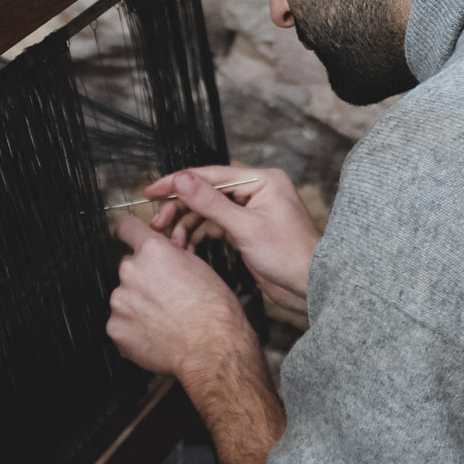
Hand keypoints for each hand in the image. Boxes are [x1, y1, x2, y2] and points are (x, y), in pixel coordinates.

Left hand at [107, 215, 253, 382]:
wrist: (212, 349)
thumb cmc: (214, 312)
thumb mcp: (200, 267)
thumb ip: (172, 256)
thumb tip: (165, 255)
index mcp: (153, 251)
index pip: (127, 227)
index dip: (131, 234)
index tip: (130, 239)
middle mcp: (131, 271)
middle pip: (129, 267)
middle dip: (143, 278)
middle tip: (165, 295)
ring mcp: (120, 301)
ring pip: (124, 297)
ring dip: (137, 305)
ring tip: (163, 319)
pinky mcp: (115, 327)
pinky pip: (120, 323)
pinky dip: (133, 328)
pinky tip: (155, 334)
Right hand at [146, 166, 319, 318]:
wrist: (311, 288)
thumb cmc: (290, 256)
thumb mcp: (245, 228)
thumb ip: (210, 203)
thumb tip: (181, 179)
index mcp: (262, 181)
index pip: (210, 175)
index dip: (178, 183)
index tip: (152, 191)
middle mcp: (256, 191)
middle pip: (206, 193)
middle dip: (181, 210)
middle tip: (158, 224)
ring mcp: (251, 211)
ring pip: (208, 212)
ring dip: (188, 226)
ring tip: (174, 243)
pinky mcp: (247, 230)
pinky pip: (216, 226)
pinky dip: (201, 236)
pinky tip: (188, 248)